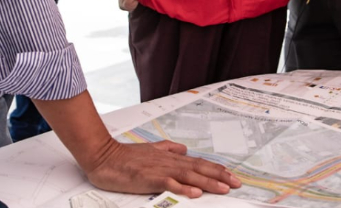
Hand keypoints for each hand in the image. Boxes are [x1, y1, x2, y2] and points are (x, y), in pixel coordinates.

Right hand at [33, 92, 239, 199]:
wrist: (103, 155)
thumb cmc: (125, 155)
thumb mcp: (151, 149)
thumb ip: (168, 148)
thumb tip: (184, 149)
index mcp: (171, 157)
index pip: (200, 163)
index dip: (217, 169)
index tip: (232, 176)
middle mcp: (170, 162)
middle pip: (200, 169)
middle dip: (220, 176)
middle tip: (238, 183)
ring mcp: (160, 169)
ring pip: (190, 176)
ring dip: (209, 182)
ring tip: (224, 188)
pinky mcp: (149, 178)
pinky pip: (170, 184)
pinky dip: (184, 187)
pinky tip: (195, 192)